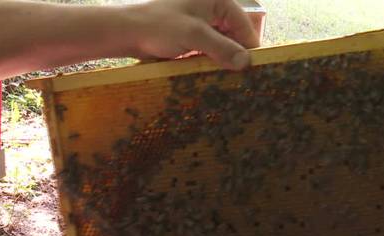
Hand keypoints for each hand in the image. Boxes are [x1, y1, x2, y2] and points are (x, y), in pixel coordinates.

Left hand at [126, 0, 260, 69]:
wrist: (127, 33)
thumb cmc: (159, 27)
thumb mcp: (193, 36)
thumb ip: (221, 48)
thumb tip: (246, 62)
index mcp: (216, 0)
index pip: (243, 24)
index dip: (250, 46)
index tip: (256, 68)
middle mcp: (211, 8)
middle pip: (233, 35)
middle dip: (236, 54)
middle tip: (243, 79)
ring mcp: (200, 23)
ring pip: (221, 44)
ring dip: (223, 61)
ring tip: (229, 81)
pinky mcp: (190, 36)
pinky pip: (208, 50)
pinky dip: (211, 62)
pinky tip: (212, 76)